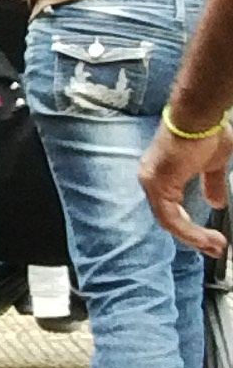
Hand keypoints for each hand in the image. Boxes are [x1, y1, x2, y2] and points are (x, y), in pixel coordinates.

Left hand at [143, 114, 232, 255]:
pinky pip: (169, 217)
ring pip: (169, 221)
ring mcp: (151, 182)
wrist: (200, 118)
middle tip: (214, 249)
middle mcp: (150, 179)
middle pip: (169, 219)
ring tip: (214, 246)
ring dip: (193, 237)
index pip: (171, 209)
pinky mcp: (157, 184)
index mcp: (162, 175)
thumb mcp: (213, 165)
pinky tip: (204, 238)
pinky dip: (188, 231)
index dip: (191, 228)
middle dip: (193, 238)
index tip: (212, 239)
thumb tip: (217, 203)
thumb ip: (211, 184)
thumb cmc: (206, 133)